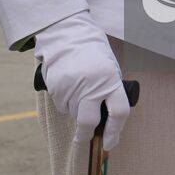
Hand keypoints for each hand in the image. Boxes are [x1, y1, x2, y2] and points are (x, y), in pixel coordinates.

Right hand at [34, 12, 131, 148]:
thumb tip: (106, 118)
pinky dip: (65, 102)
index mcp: (110, 79)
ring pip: (73, 113)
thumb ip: (109, 90)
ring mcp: (71, 87)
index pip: (119, 112)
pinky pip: (61, 105)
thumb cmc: (92, 50)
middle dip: (87, 134)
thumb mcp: (109, 66)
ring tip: (78, 89)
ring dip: (76, 110)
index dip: (116, 131)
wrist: (66, 33)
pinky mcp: (55, 87)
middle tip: (85, 136)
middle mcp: (91, 85)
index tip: (110, 142)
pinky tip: (68, 86)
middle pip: (88, 122)